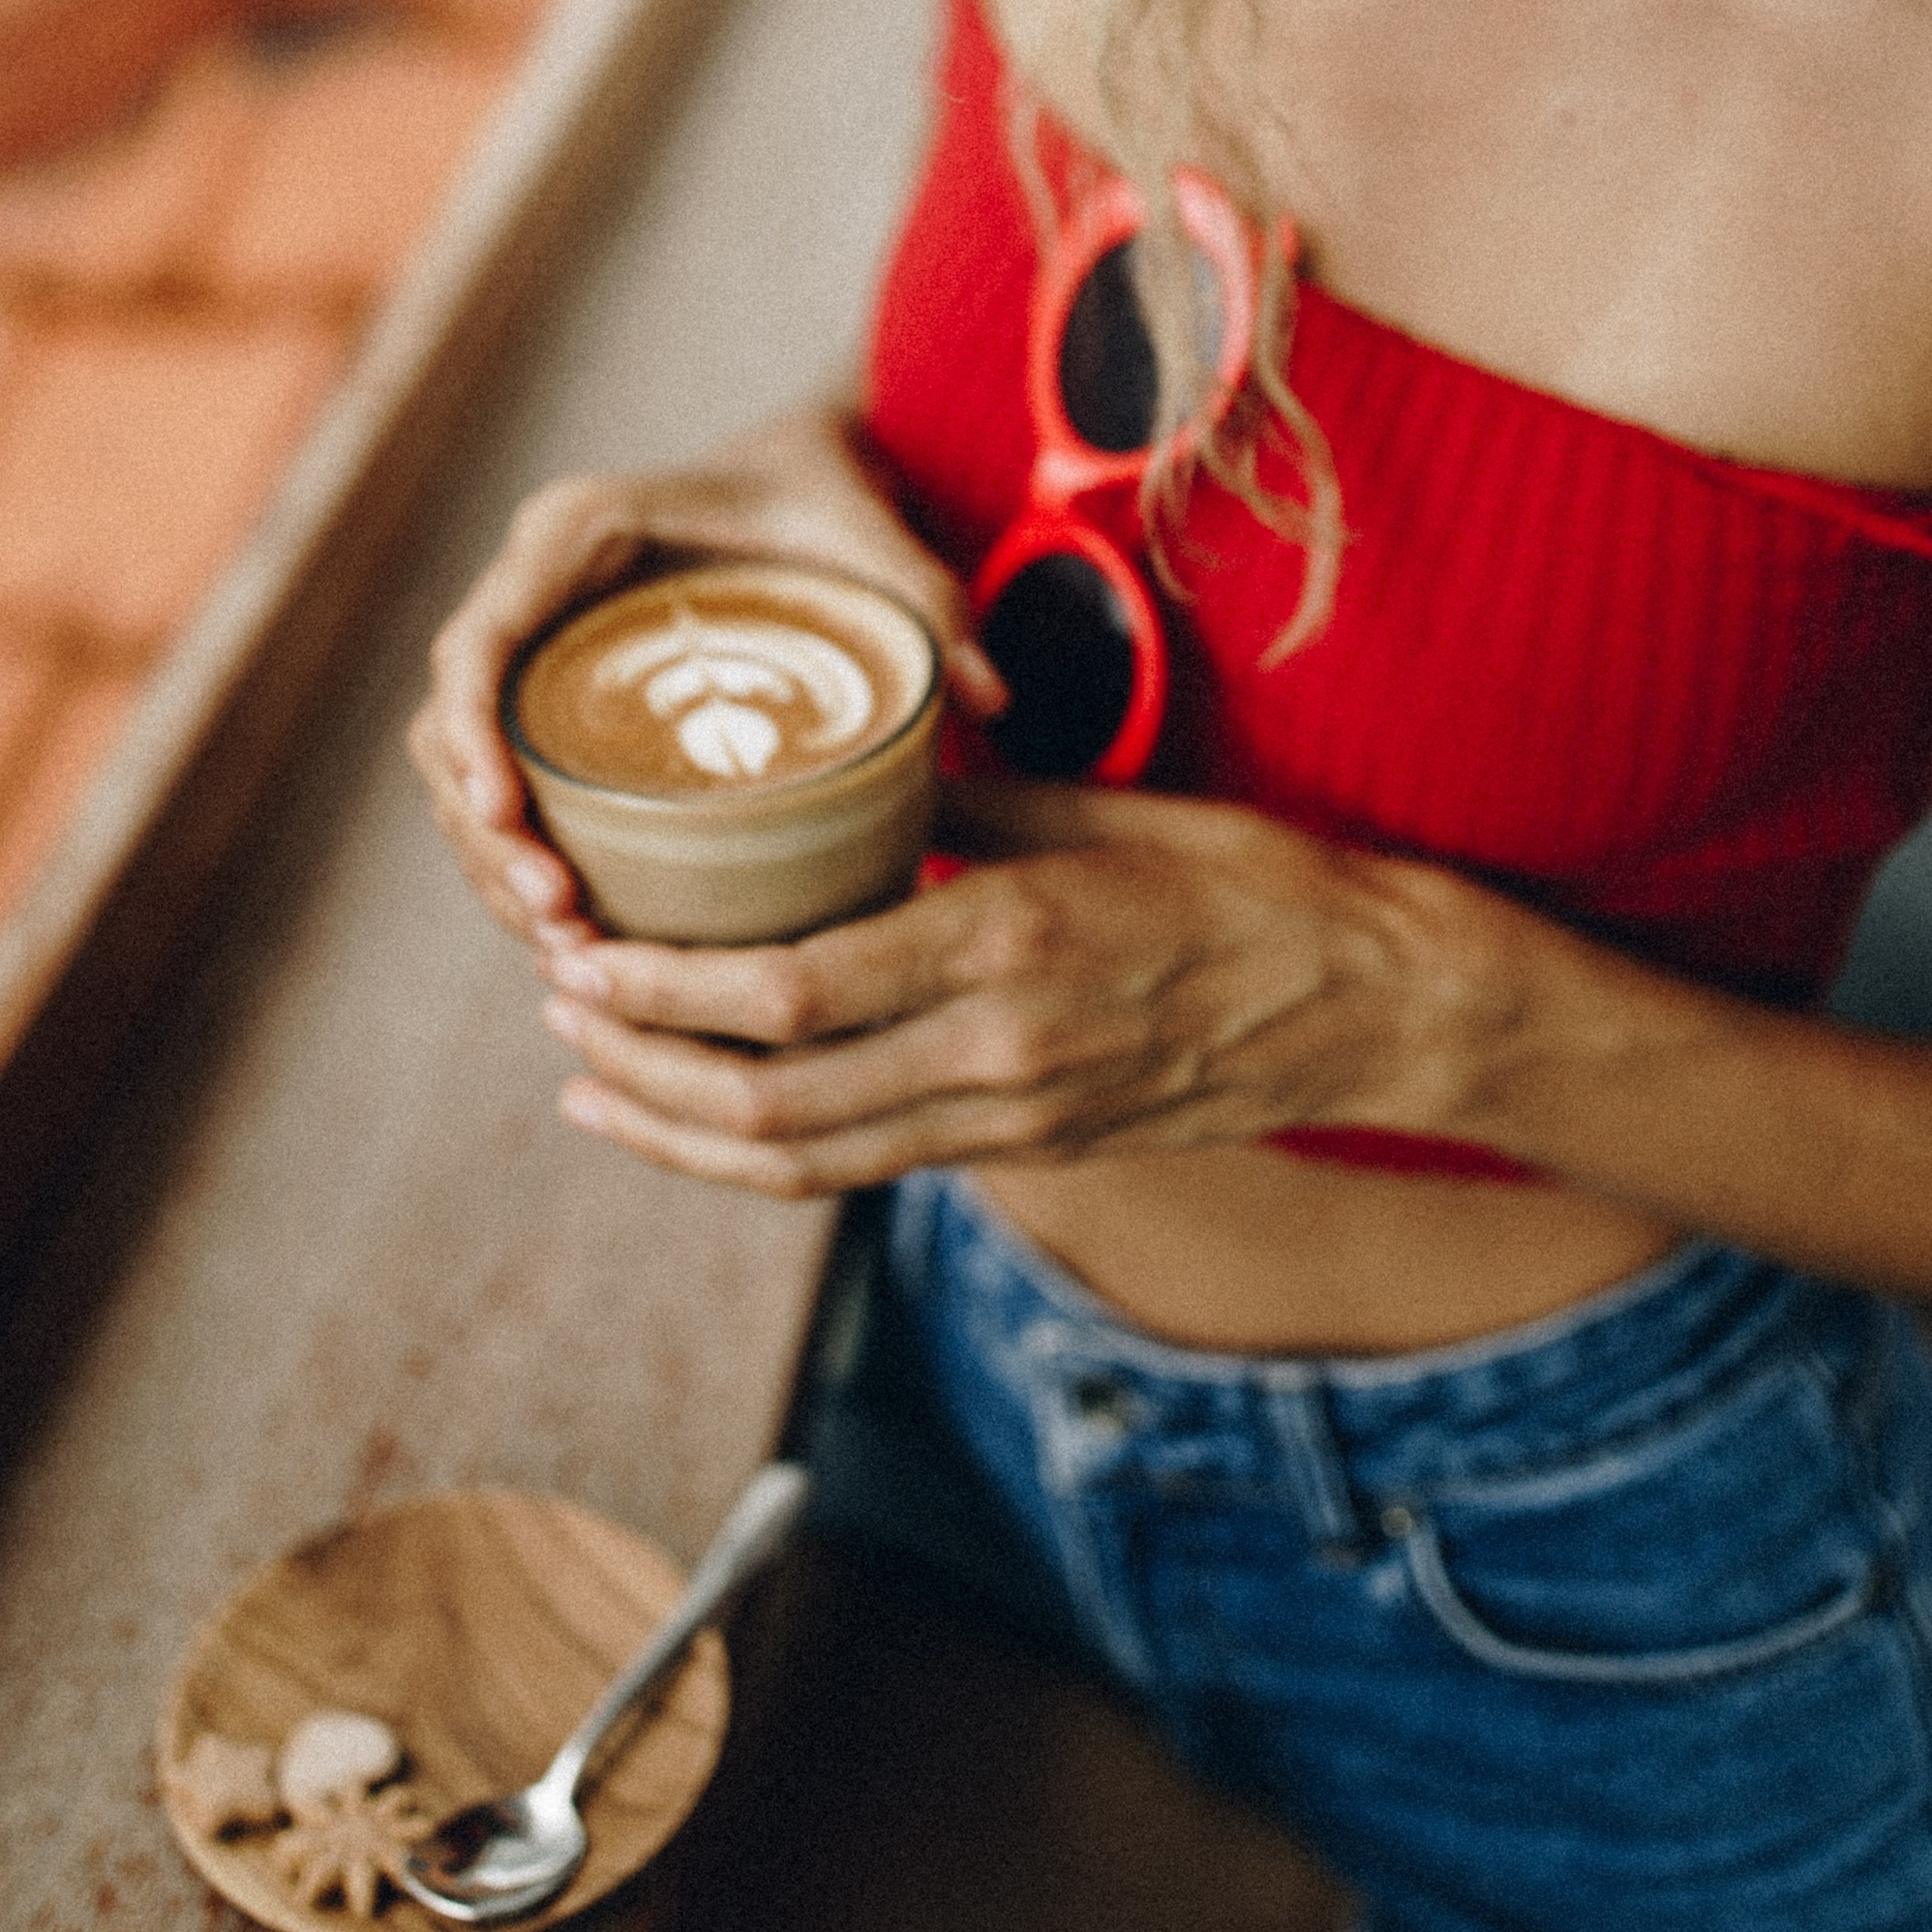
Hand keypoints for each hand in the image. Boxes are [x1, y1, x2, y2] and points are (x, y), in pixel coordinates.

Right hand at [407, 405, 1005, 966]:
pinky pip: (507, 788)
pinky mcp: (557, 703)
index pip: (478, 638)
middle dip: (483, 832)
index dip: (469, 730)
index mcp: (576, 531)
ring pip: (463, 773)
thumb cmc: (827, 489)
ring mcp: (536, 650)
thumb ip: (927, 595)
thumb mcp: (870, 528)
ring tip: (567, 949)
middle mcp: (535, 588)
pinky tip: (580, 934)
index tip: (504, 813)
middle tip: (557, 920)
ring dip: (493, 864)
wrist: (808, 468)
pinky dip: (523, 860)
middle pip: (452, 725)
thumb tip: (993, 701)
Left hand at [538, 779, 1518, 1194]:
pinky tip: (708, 1119)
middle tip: (557, 1018)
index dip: (661, 991)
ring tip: (593, 1088)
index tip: (579, 953)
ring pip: (805, 1162)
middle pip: (768, 1102)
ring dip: (683, 1132)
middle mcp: (994, 1055)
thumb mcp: (1100, 810)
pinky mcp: (1025, 1152)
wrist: (1373, 1006)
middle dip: (640, 1072)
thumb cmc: (1248, 882)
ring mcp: (1011, 1120)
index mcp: (1003, 944)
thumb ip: (959, 803)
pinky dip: (769, 1152)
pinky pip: (867, 1167)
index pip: (788, 993)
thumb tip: (842, 764)